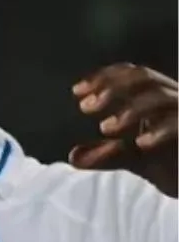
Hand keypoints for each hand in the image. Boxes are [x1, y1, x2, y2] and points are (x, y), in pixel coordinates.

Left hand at [70, 63, 176, 196]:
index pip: (130, 74)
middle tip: (85, 107)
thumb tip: (73, 156)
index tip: (77, 91)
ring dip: (130, 110)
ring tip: (105, 128)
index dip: (103, 78)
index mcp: (158, 97)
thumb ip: (106, 155)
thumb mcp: (134, 160)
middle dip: (112, 88)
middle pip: (144, 77)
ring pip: (160, 96)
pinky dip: (161, 130)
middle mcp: (176, 99)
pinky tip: (141, 143)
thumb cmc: (172, 167)